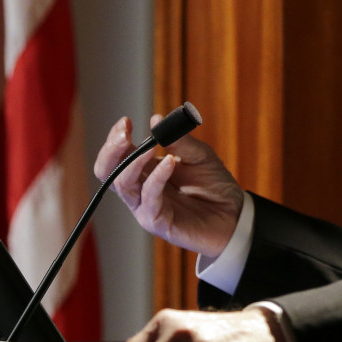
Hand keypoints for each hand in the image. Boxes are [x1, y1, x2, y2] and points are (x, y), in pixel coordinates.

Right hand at [94, 116, 243, 257]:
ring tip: (151, 146)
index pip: (117, 155)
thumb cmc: (213, 184)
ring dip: (134, 162)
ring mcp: (146, 206)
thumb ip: (179, 140)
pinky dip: (157, 178)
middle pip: (107, 171)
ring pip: (122, 184)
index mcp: (145, 170)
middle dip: (111, 151)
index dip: (115, 139)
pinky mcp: (158, 222)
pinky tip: (170, 162)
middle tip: (123, 134)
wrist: (234, 214)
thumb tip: (156, 119)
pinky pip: (150, 199)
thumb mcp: (199, 155)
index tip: (125, 122)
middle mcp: (139, 189)